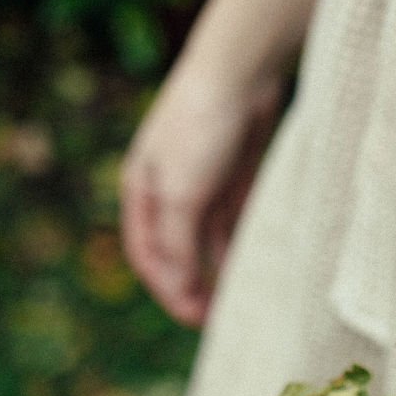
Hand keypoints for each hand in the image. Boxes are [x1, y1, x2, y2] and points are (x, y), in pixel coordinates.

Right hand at [121, 72, 282, 326]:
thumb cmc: (199, 129)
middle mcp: (168, 192)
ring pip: (208, 244)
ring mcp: (202, 186)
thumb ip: (178, 247)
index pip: (148, 257)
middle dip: (194, 288)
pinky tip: (254, 270)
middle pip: (178, 254)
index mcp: (141, 193)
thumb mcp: (182, 195)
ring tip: (240, 302)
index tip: (194, 319)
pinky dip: (239, 250)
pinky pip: (234, 227)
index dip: (168, 292)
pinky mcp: (234, 180)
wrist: (241, 74)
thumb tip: (180, 293)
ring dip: (219, 274)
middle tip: (218, 322)